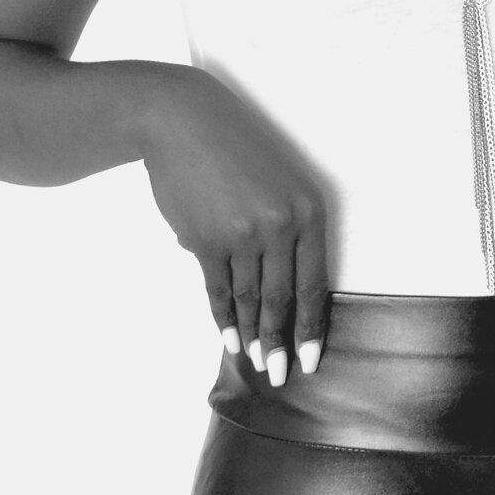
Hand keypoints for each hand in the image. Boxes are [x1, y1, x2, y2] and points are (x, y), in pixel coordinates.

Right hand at [141, 68, 332, 387]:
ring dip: (250, 335)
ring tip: (254, 362)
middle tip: (280, 376)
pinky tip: (228, 338)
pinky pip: (217, 288)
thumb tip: (269, 282)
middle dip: (279, 342)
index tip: (311, 359)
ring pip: (248, 297)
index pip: (312, 283)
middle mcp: (279, 225)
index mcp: (307, 210)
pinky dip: (222, 317)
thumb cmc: (233, 148)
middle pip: (280, 299)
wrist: (181, 119)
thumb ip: (280, 232)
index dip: (311, 327)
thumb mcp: (275, 182)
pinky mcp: (205, 239)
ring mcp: (240, 233)